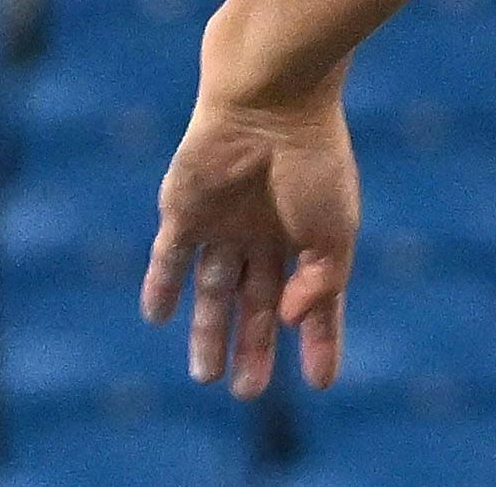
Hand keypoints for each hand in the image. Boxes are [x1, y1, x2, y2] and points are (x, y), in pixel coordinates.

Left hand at [142, 90, 357, 398]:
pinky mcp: (184, 212)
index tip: (320, 381)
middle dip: (255, 346)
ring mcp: (224, 224)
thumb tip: (288, 322)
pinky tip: (160, 317)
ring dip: (209, 332)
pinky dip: (163, 286)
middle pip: (258, 303)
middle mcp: (266, 235)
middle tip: (247, 391)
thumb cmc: (314, 164)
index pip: (316, 300)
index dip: (321, 340)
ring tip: (206, 375)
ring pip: (213, 290)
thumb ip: (320, 285)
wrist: (270, 104)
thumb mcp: (335, 232)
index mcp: (310, 236)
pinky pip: (170, 257)